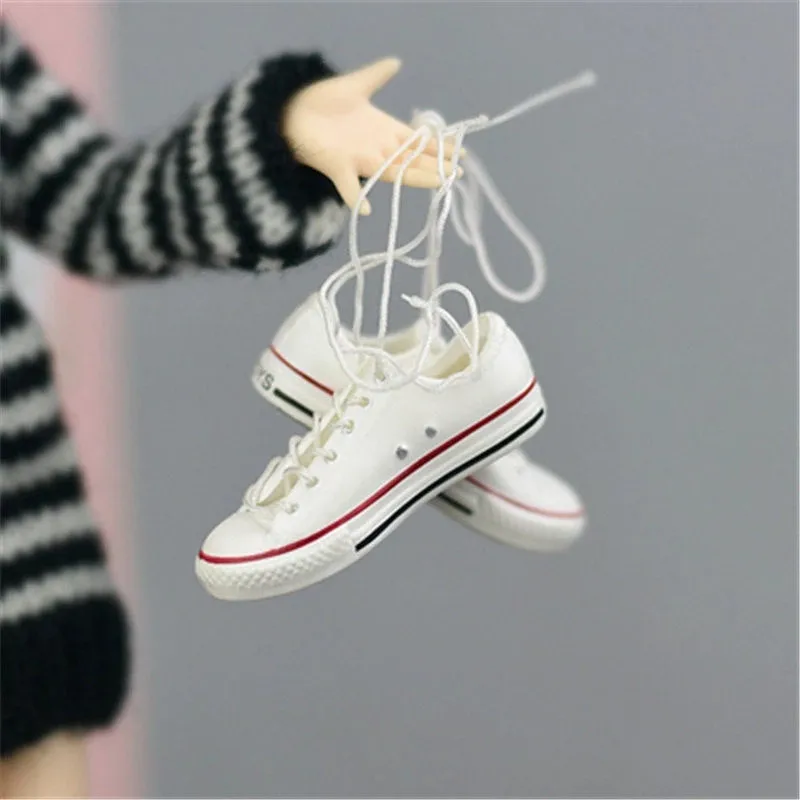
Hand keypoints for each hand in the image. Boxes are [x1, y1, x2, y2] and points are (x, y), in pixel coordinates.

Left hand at [283, 58, 459, 214]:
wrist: (291, 113)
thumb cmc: (322, 101)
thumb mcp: (354, 86)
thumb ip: (376, 76)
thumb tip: (396, 62)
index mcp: (383, 130)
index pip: (418, 141)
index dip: (438, 147)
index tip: (460, 153)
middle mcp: (377, 148)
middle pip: (412, 160)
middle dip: (435, 166)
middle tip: (458, 174)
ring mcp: (359, 160)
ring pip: (393, 173)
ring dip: (414, 178)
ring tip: (437, 183)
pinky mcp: (337, 167)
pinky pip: (348, 186)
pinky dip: (355, 198)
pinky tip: (366, 210)